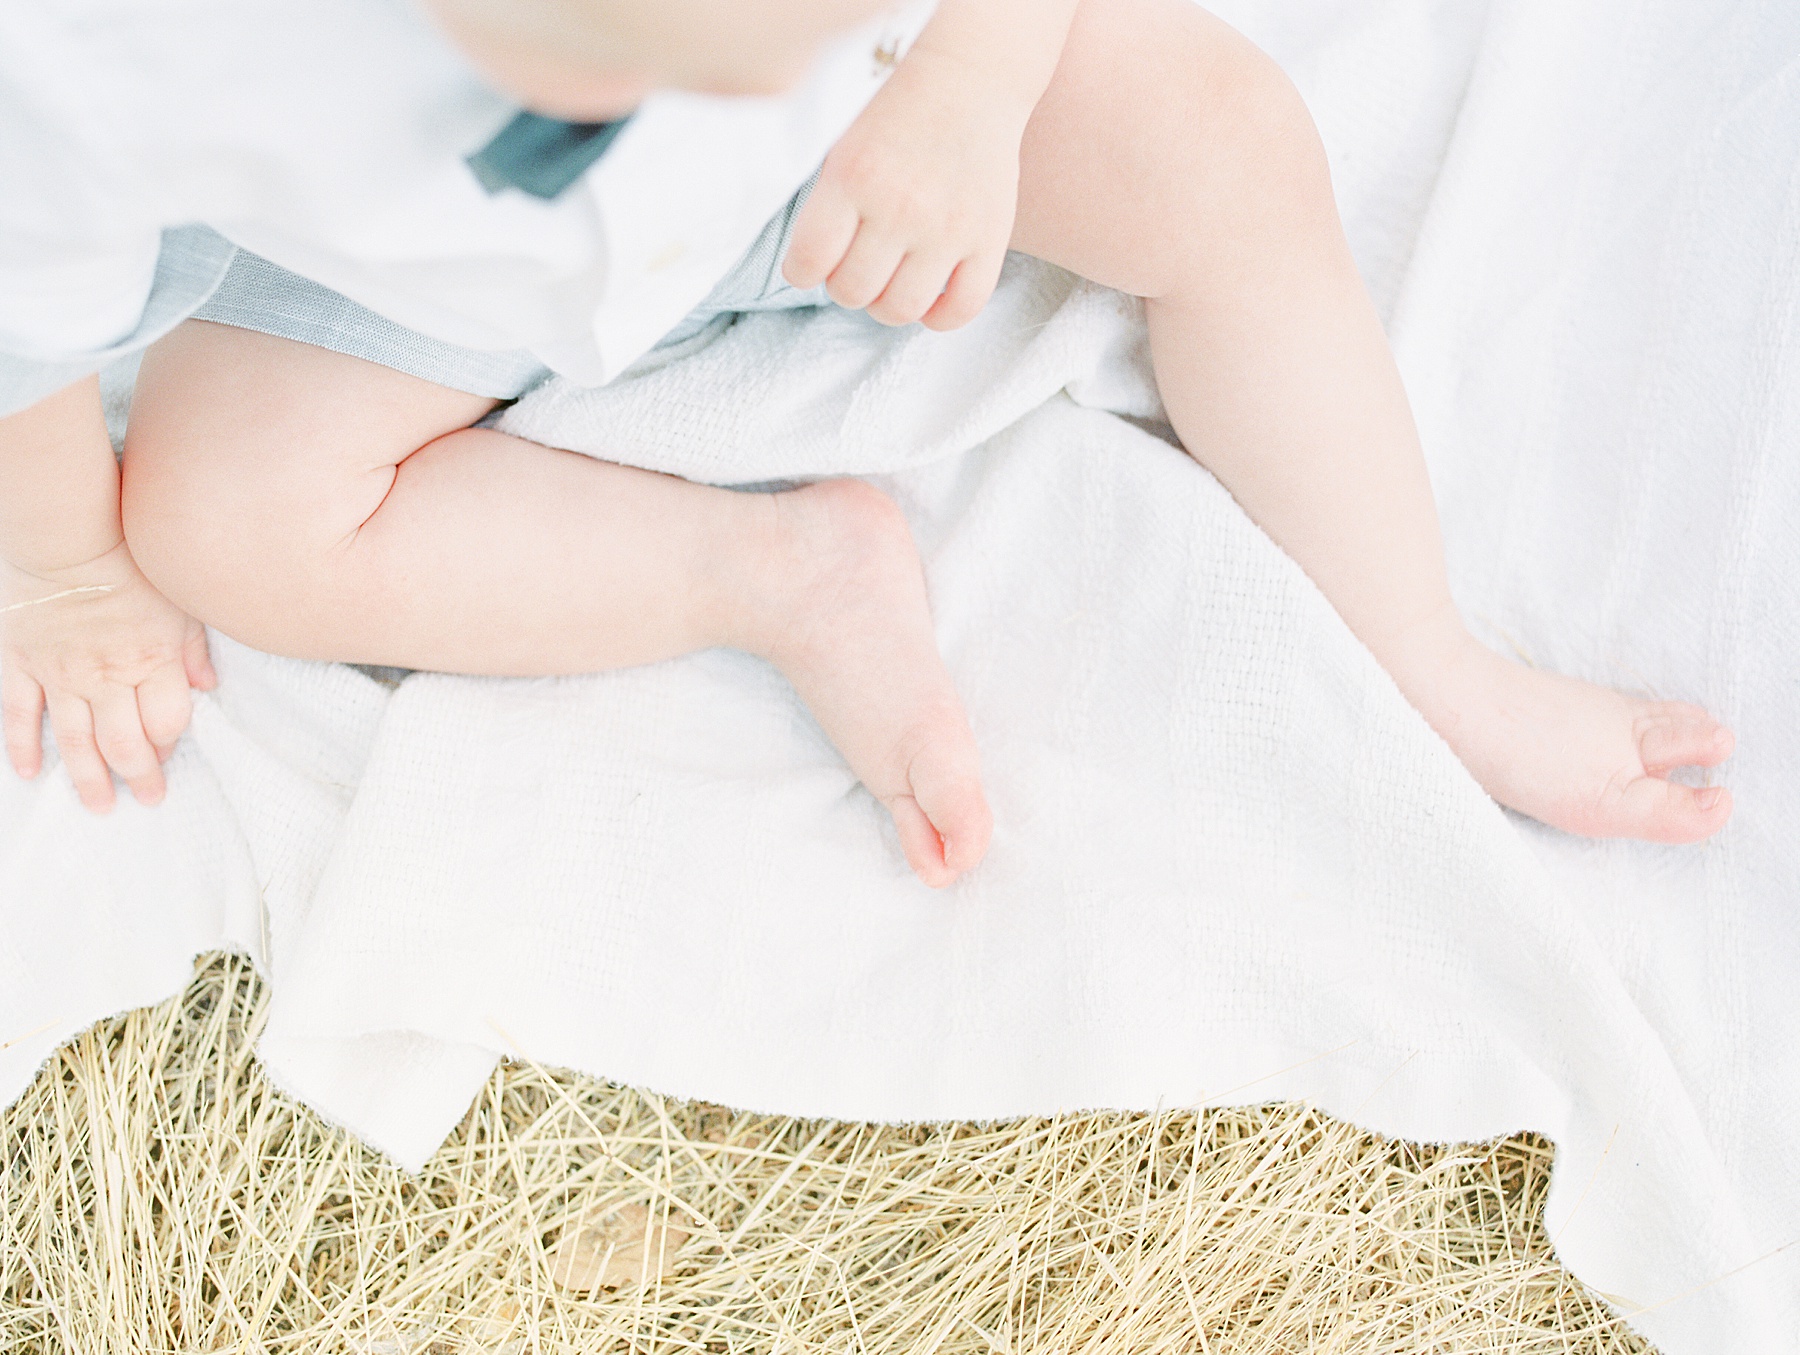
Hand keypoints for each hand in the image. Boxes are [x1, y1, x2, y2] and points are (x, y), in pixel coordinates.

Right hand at [2, 541, 216, 811]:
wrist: (64, 539)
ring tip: (101, 807)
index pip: (166, 722)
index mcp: (152, 662)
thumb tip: (209, 685)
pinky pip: (21, 715)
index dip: (170, 744)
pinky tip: (31, 773)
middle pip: (126, 743)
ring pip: (76, 741)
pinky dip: (24, 746)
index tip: (171, 757)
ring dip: (89, 778)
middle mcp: (108, 678)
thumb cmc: (129, 562)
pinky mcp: (22, 664)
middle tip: (148, 800)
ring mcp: (61, 675)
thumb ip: (192, 647)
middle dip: (139, 777)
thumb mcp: (178, 601)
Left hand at [782, 52, 1028, 330]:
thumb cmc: (897, 118)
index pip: (809, 261)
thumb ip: (828, 208)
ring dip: (886, 305)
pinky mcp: (989, 238)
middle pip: (853, 292)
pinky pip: (961, 310)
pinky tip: (930, 296)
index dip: (801, 272)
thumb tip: (814, 274)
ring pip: (901, 310)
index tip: (809, 266)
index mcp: (853, 178)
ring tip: (890, 281)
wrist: (968, 79)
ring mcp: (947, 227)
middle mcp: (899, 206)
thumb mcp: (845, 149)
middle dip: (845, 286)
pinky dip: (939, 317)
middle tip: (855, 266)